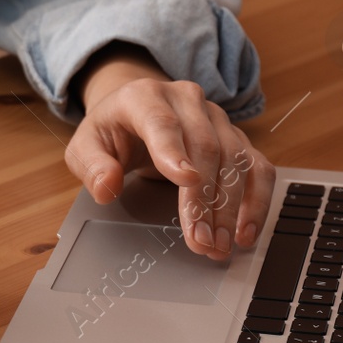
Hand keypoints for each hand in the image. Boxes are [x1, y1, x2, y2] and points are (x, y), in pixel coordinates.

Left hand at [65, 52, 273, 260]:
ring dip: (231, 207)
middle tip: (201, 241)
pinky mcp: (236, 137)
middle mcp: (187, 101)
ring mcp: (216, 118)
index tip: (186, 180)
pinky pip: (256, 167)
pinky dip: (256, 200)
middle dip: (204, 200)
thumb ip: (92, 166)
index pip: (163, 124)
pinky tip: (245, 231)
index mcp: (145, 97)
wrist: (134, 110)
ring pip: (236, 159)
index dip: (174, 153)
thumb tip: (107, 188)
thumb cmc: (111, 131)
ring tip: (220, 245)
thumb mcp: (85, 146)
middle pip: (206, 148)